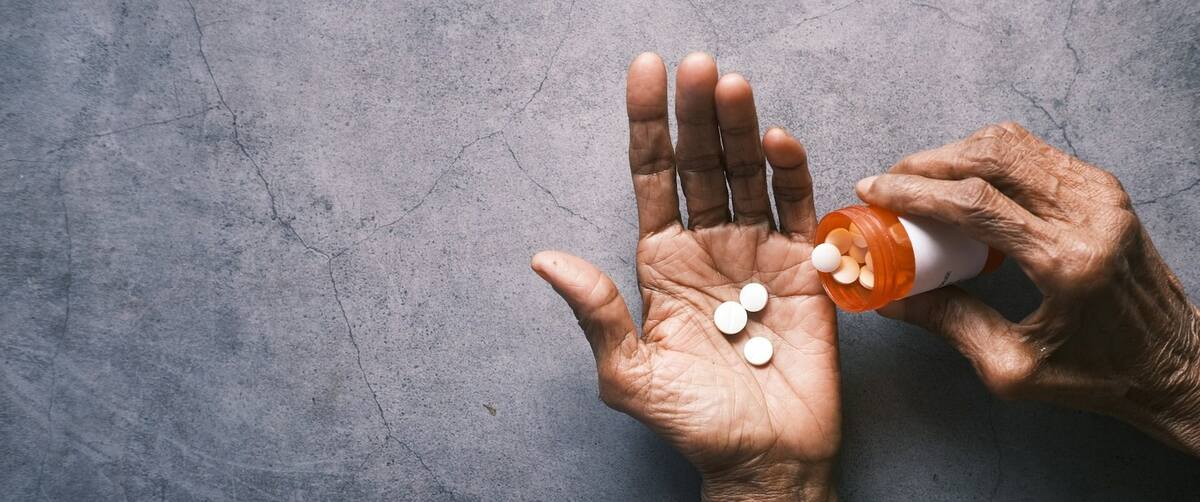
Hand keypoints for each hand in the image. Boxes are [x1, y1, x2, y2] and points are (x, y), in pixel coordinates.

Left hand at [532, 53, 838, 499]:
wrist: (764, 456)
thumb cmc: (693, 420)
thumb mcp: (628, 373)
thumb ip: (596, 312)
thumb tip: (543, 258)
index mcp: (661, 260)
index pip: (652, 176)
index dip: (648, 124)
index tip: (645, 72)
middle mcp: (707, 245)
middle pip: (700, 163)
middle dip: (697, 113)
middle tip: (697, 65)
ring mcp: (758, 250)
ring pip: (747, 174)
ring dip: (740, 128)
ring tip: (732, 85)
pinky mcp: (804, 266)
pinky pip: (797, 207)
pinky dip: (791, 172)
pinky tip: (777, 140)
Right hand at [856, 122, 1199, 454]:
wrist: (1174, 364)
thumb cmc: (1100, 373)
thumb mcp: (1013, 368)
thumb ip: (950, 323)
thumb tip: (892, 298)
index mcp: (1066, 262)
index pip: (976, 203)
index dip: (914, 190)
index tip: (874, 189)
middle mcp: (1089, 216)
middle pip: (991, 156)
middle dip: (928, 162)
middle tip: (889, 180)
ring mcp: (1102, 195)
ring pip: (1013, 144)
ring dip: (957, 152)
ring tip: (920, 178)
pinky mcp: (1104, 190)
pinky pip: (1035, 153)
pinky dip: (988, 157)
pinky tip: (964, 181)